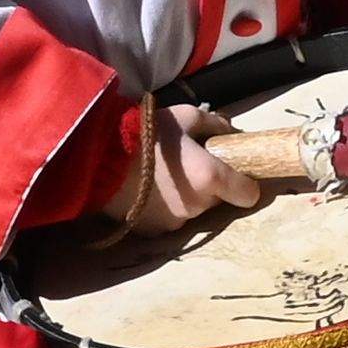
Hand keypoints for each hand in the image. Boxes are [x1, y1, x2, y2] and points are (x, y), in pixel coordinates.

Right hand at [121, 104, 258, 228]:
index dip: (244, 183)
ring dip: (186, 196)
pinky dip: (164, 207)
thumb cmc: (146, 132)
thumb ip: (215, 125)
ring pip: (192, 209)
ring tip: (163, 175)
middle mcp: (197, 206)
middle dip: (209, 185)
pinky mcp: (154, 231)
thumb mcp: (186, 116)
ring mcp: (175, 222)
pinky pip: (169, 218)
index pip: (248, 194)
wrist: (99, 158)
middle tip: (188, 165)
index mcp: (210, 179)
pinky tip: (148, 190)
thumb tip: (232, 132)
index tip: (234, 173)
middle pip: (217, 200)